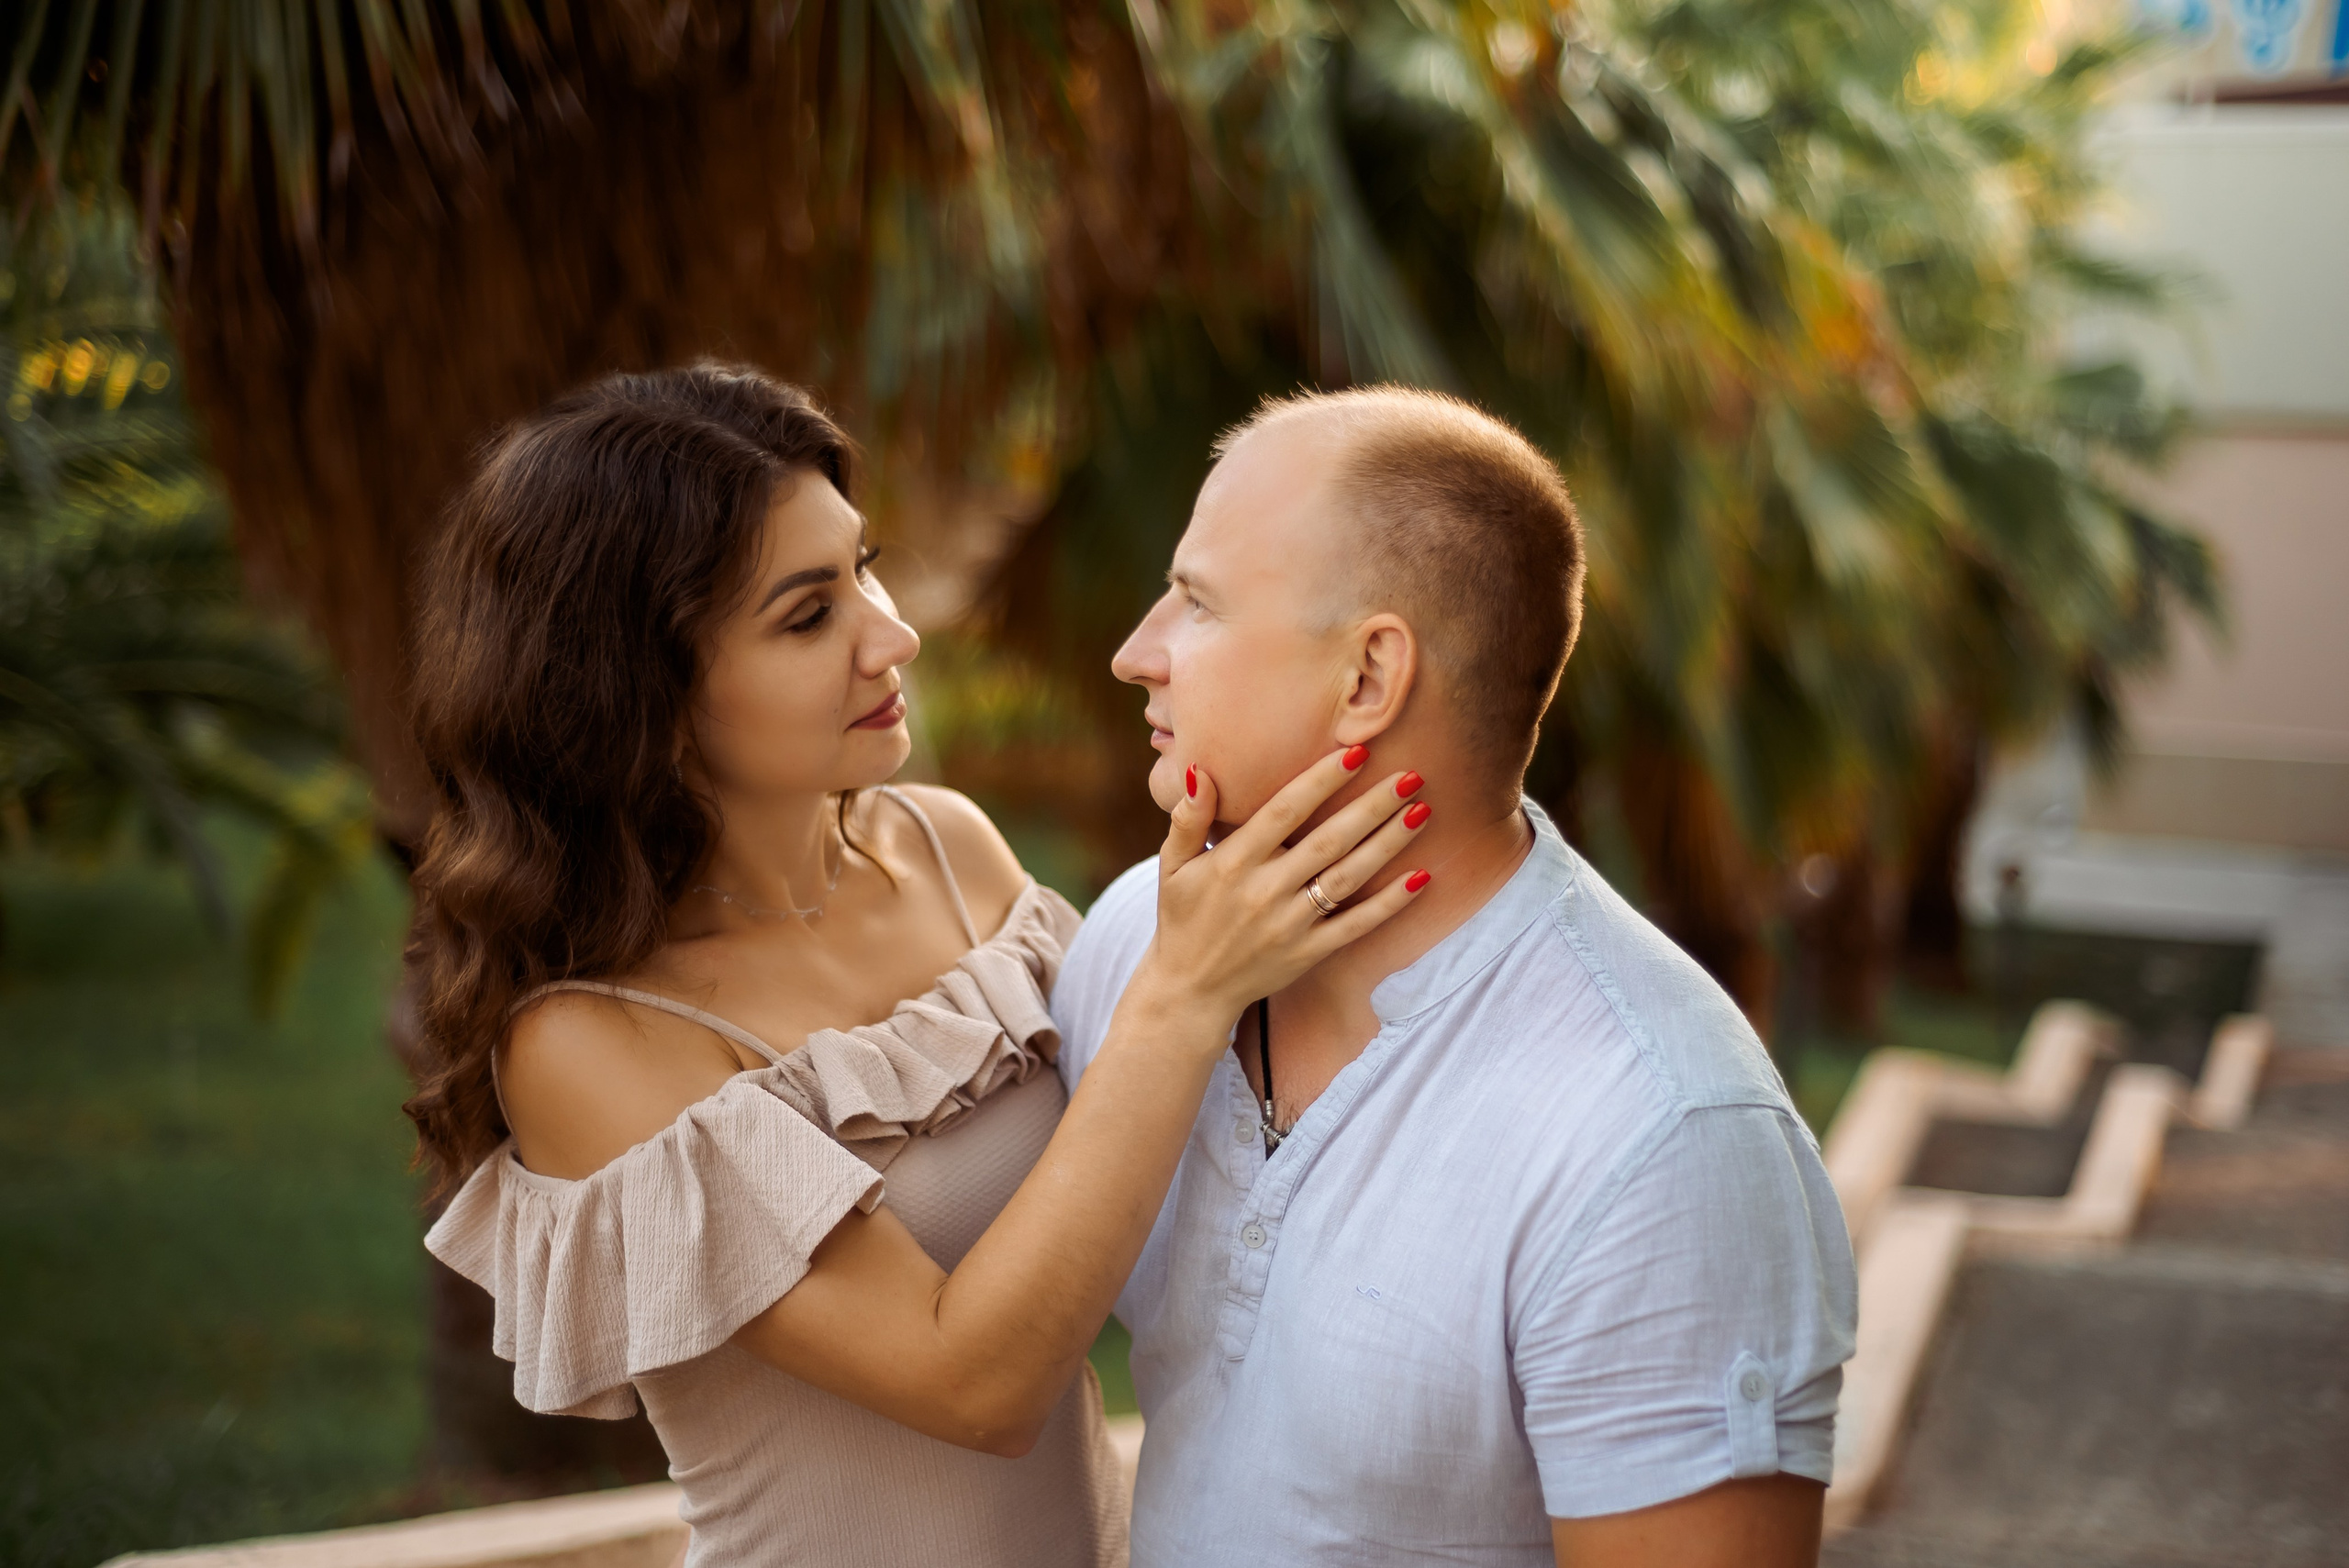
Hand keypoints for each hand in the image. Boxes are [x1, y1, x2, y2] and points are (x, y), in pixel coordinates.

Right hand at [1134, 747, 1430, 1030]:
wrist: (1190, 991)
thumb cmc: (1183, 919)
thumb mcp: (1173, 866)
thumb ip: (1186, 818)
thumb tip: (1201, 771)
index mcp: (1233, 862)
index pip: (1284, 811)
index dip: (1321, 781)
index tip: (1356, 752)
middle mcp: (1264, 891)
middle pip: (1328, 841)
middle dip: (1371, 807)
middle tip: (1411, 775)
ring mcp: (1290, 925)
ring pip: (1348, 878)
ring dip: (1388, 844)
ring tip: (1421, 811)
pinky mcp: (1308, 953)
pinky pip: (1355, 925)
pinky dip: (1389, 904)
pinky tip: (1420, 877)